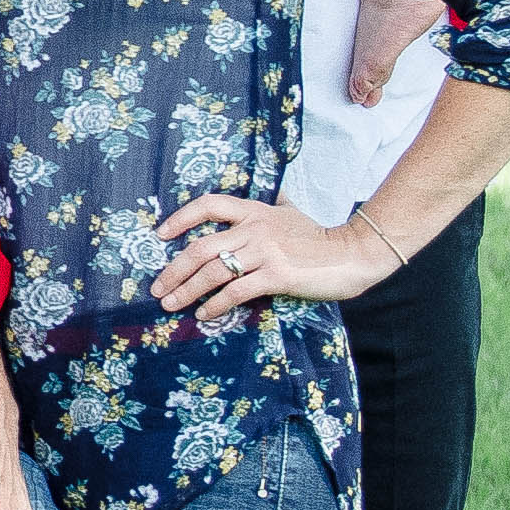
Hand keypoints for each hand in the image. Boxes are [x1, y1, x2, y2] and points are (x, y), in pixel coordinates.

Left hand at [146, 192, 393, 328]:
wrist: (352, 254)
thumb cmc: (319, 237)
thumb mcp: (292, 213)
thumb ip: (277, 206)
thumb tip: (279, 194)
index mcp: (255, 210)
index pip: (209, 205)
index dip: (180, 218)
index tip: (159, 235)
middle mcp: (255, 228)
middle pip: (201, 247)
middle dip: (174, 270)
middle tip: (158, 287)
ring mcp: (265, 252)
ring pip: (213, 271)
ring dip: (187, 290)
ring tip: (171, 304)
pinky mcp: (276, 276)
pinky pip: (236, 292)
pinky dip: (216, 305)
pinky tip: (205, 315)